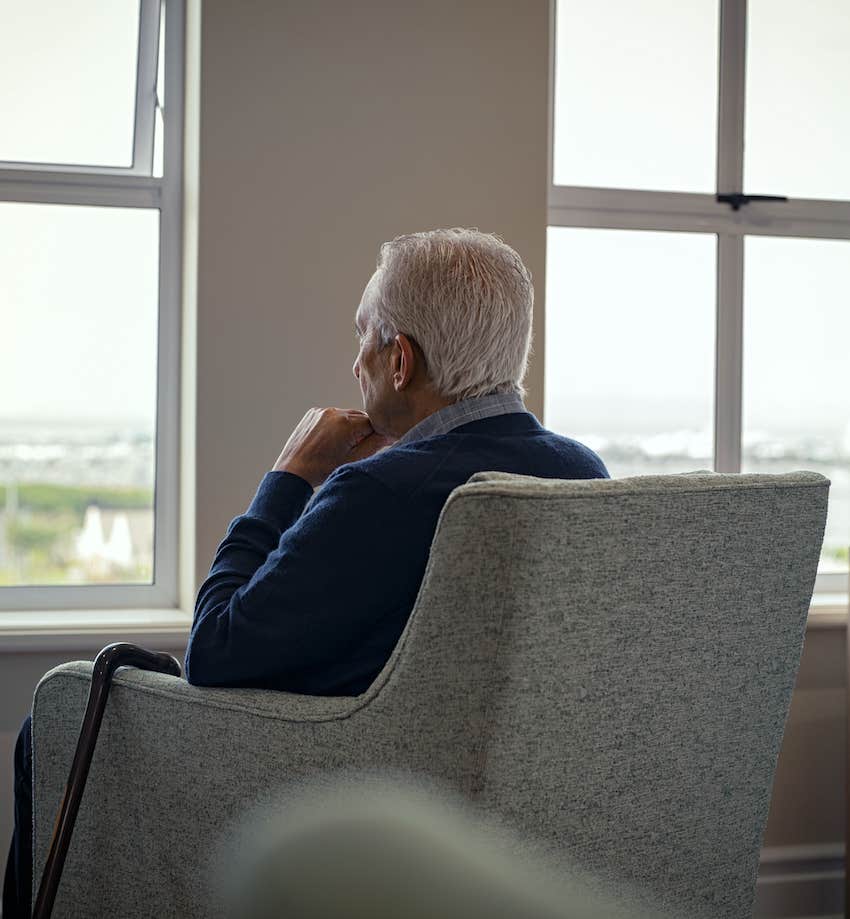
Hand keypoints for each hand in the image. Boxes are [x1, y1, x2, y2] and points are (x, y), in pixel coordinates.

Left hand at [273, 407, 395, 486]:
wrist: (293, 471)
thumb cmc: (322, 469)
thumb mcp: (353, 460)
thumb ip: (374, 445)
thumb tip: (389, 435)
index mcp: (347, 423)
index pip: (373, 423)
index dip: (374, 436)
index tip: (370, 447)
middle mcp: (334, 412)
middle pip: (360, 418)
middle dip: (361, 431)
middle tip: (352, 450)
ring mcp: (321, 411)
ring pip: (346, 416)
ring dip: (347, 428)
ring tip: (337, 447)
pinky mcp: (312, 413)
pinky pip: (332, 416)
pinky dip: (334, 426)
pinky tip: (327, 441)